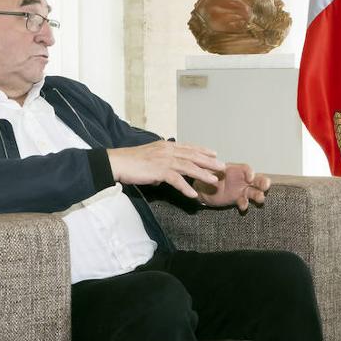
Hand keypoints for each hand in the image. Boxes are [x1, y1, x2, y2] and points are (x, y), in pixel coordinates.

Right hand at [107, 140, 225, 198]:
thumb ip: (159, 164)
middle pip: (193, 156)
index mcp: (166, 146)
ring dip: (203, 175)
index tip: (214, 153)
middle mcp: (168, 150)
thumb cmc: (131, 161)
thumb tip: (162, 176)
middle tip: (222, 167)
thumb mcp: (149, 157)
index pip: (188, 147)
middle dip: (209, 162)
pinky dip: (186, 188)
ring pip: (189, 167)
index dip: (203, 150)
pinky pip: (176, 180)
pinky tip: (193, 195)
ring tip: (214, 181)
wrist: (118, 162)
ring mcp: (164, 160)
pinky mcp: (159, 171)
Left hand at [194, 163, 270, 211]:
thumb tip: (215, 171)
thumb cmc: (207, 177)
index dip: (250, 172)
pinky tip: (243, 207)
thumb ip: (214, 172)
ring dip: (258, 195)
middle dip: (263, 182)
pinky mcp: (238, 199)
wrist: (203, 190)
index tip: (250, 178)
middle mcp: (241, 179)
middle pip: (256, 179)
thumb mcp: (208, 172)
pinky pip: (244, 201)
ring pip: (254, 191)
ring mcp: (241, 189)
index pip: (246, 169)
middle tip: (266, 186)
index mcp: (236, 169)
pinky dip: (245, 204)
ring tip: (261, 199)